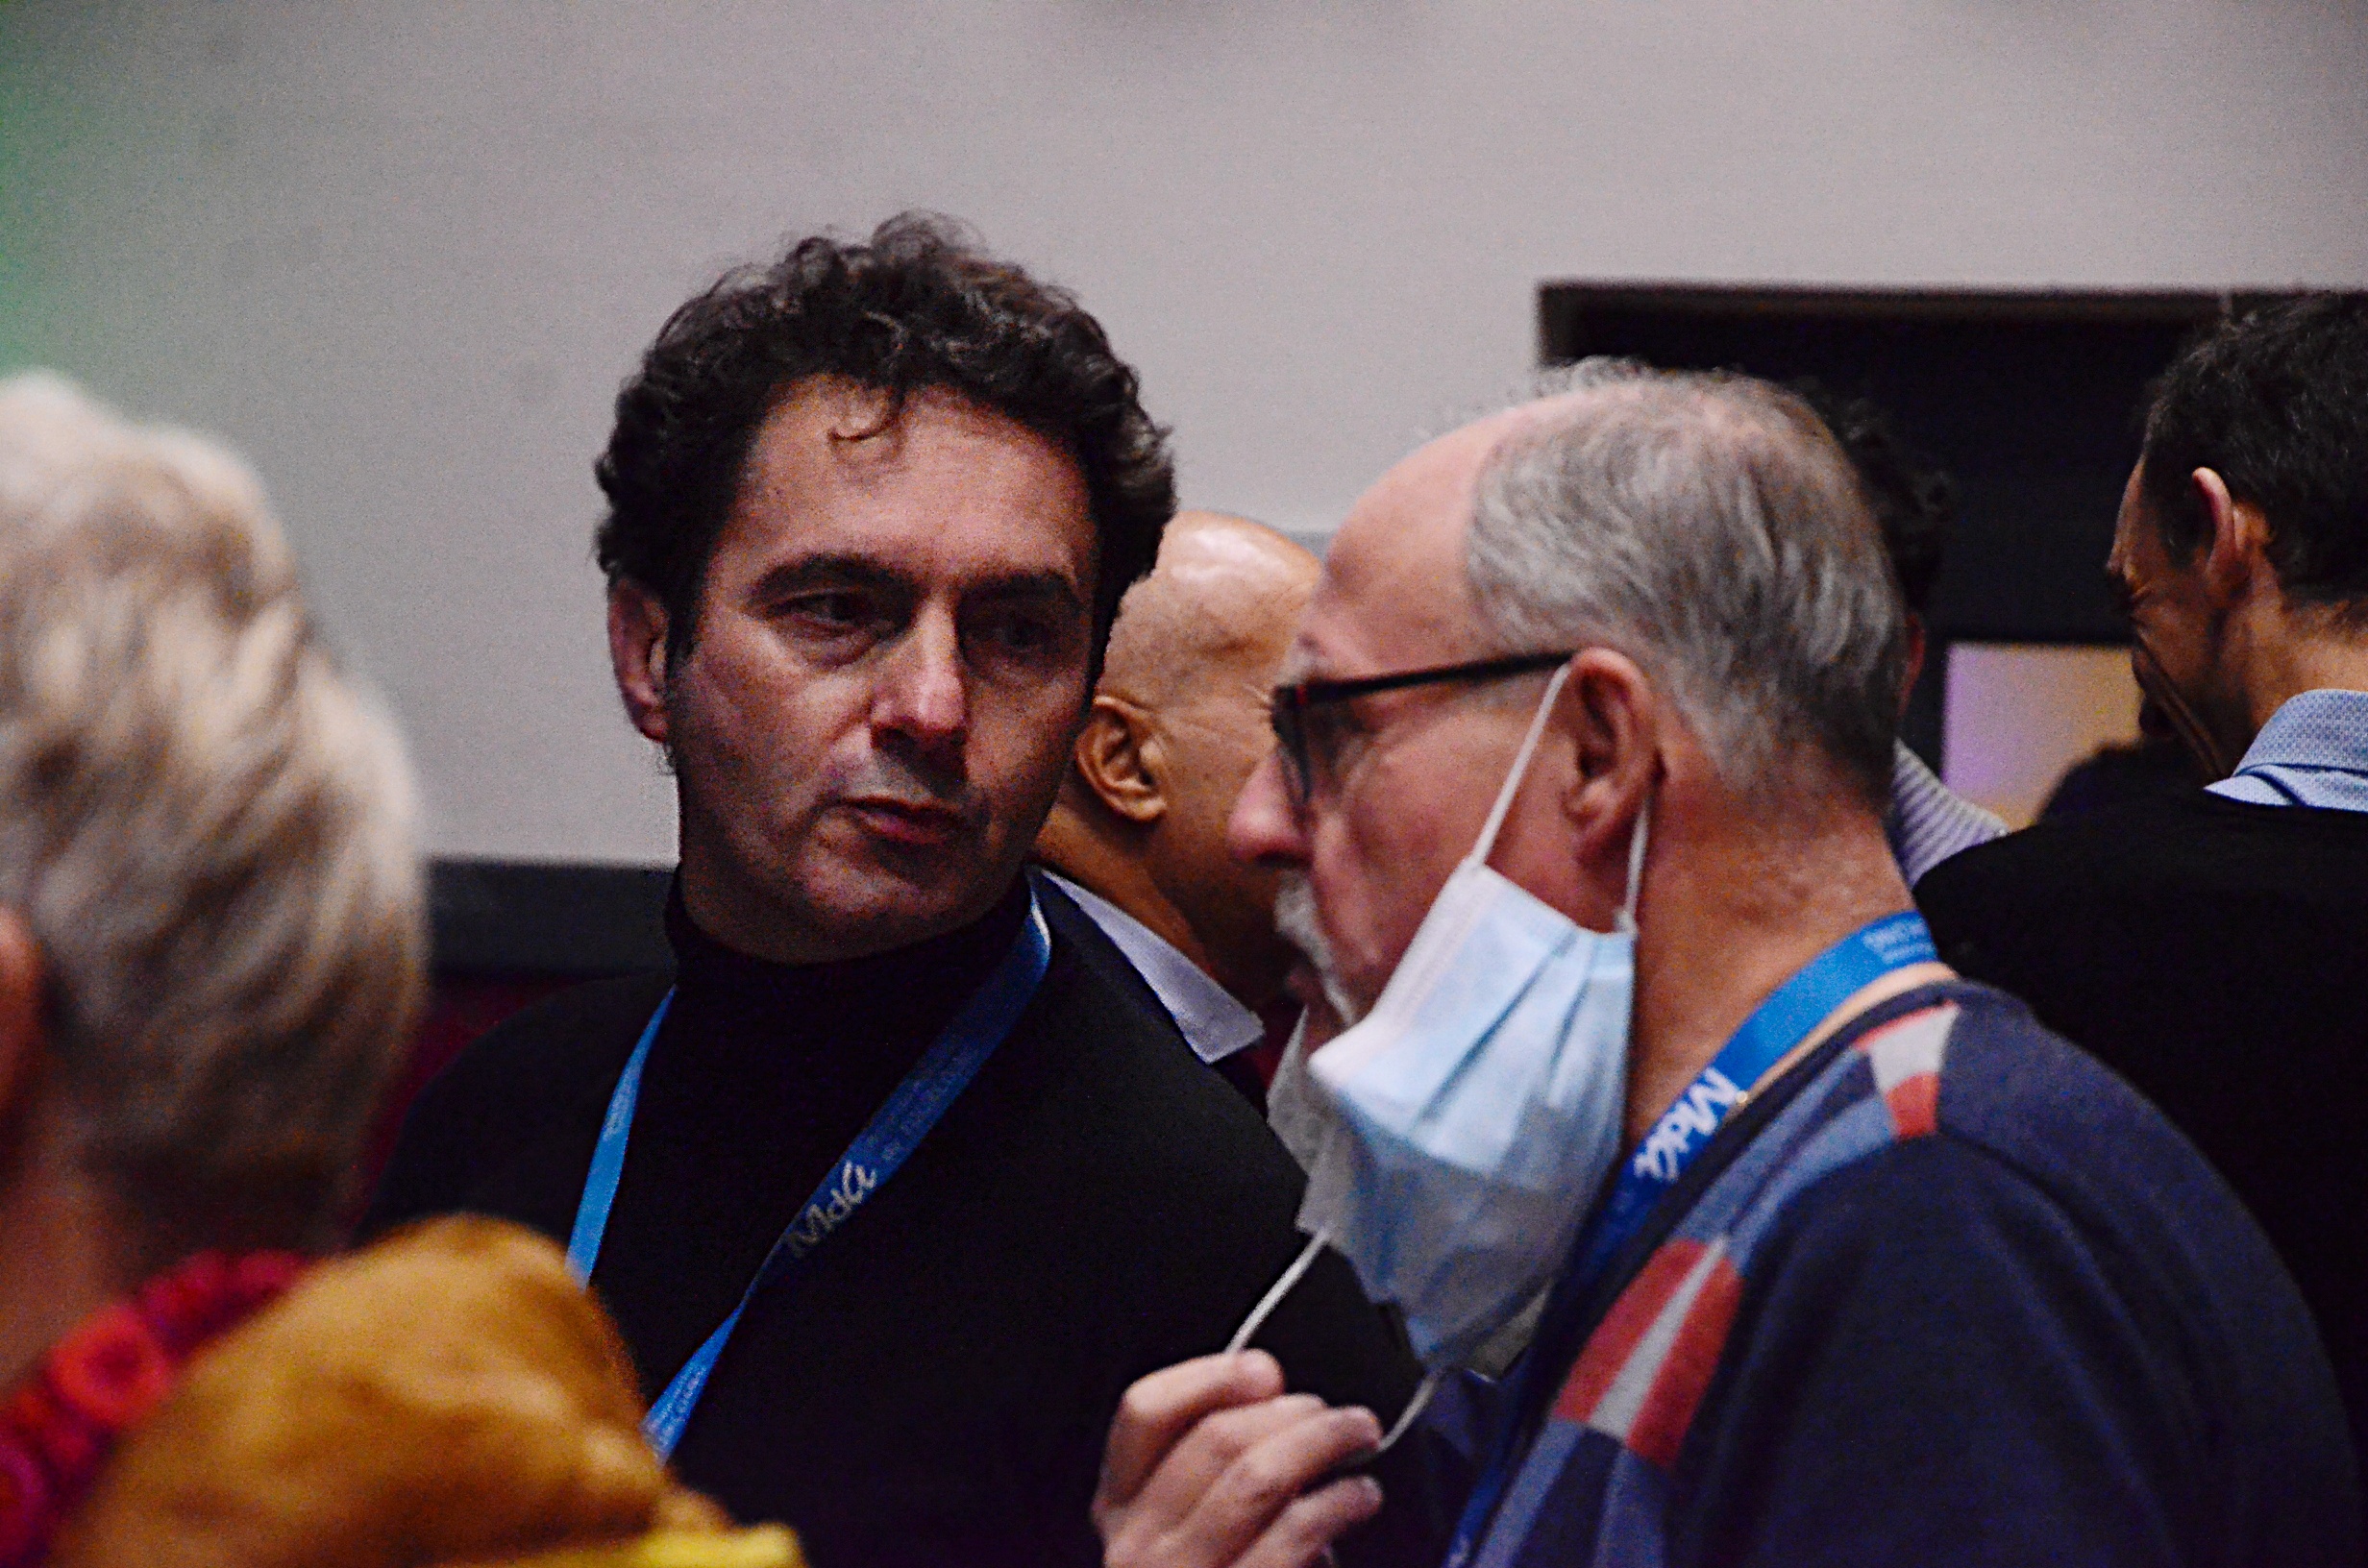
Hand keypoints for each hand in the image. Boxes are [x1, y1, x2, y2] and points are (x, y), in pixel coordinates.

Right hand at [1094, 1351, 1385, 1567]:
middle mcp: (1137, 1547)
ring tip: (1358, 1443)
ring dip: (1323, 1444)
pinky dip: (1338, 1503)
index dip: (1209, 1377)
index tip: (1265, 1370)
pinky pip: (1292, 1535)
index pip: (1144, 1413)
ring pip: (1257, 1478)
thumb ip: (1213, 1472)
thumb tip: (1274, 1398)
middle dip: (1294, 1412)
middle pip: (1216, 1438)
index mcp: (1119, 1511)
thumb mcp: (1188, 1536)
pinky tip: (1359, 1498)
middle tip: (1341, 1415)